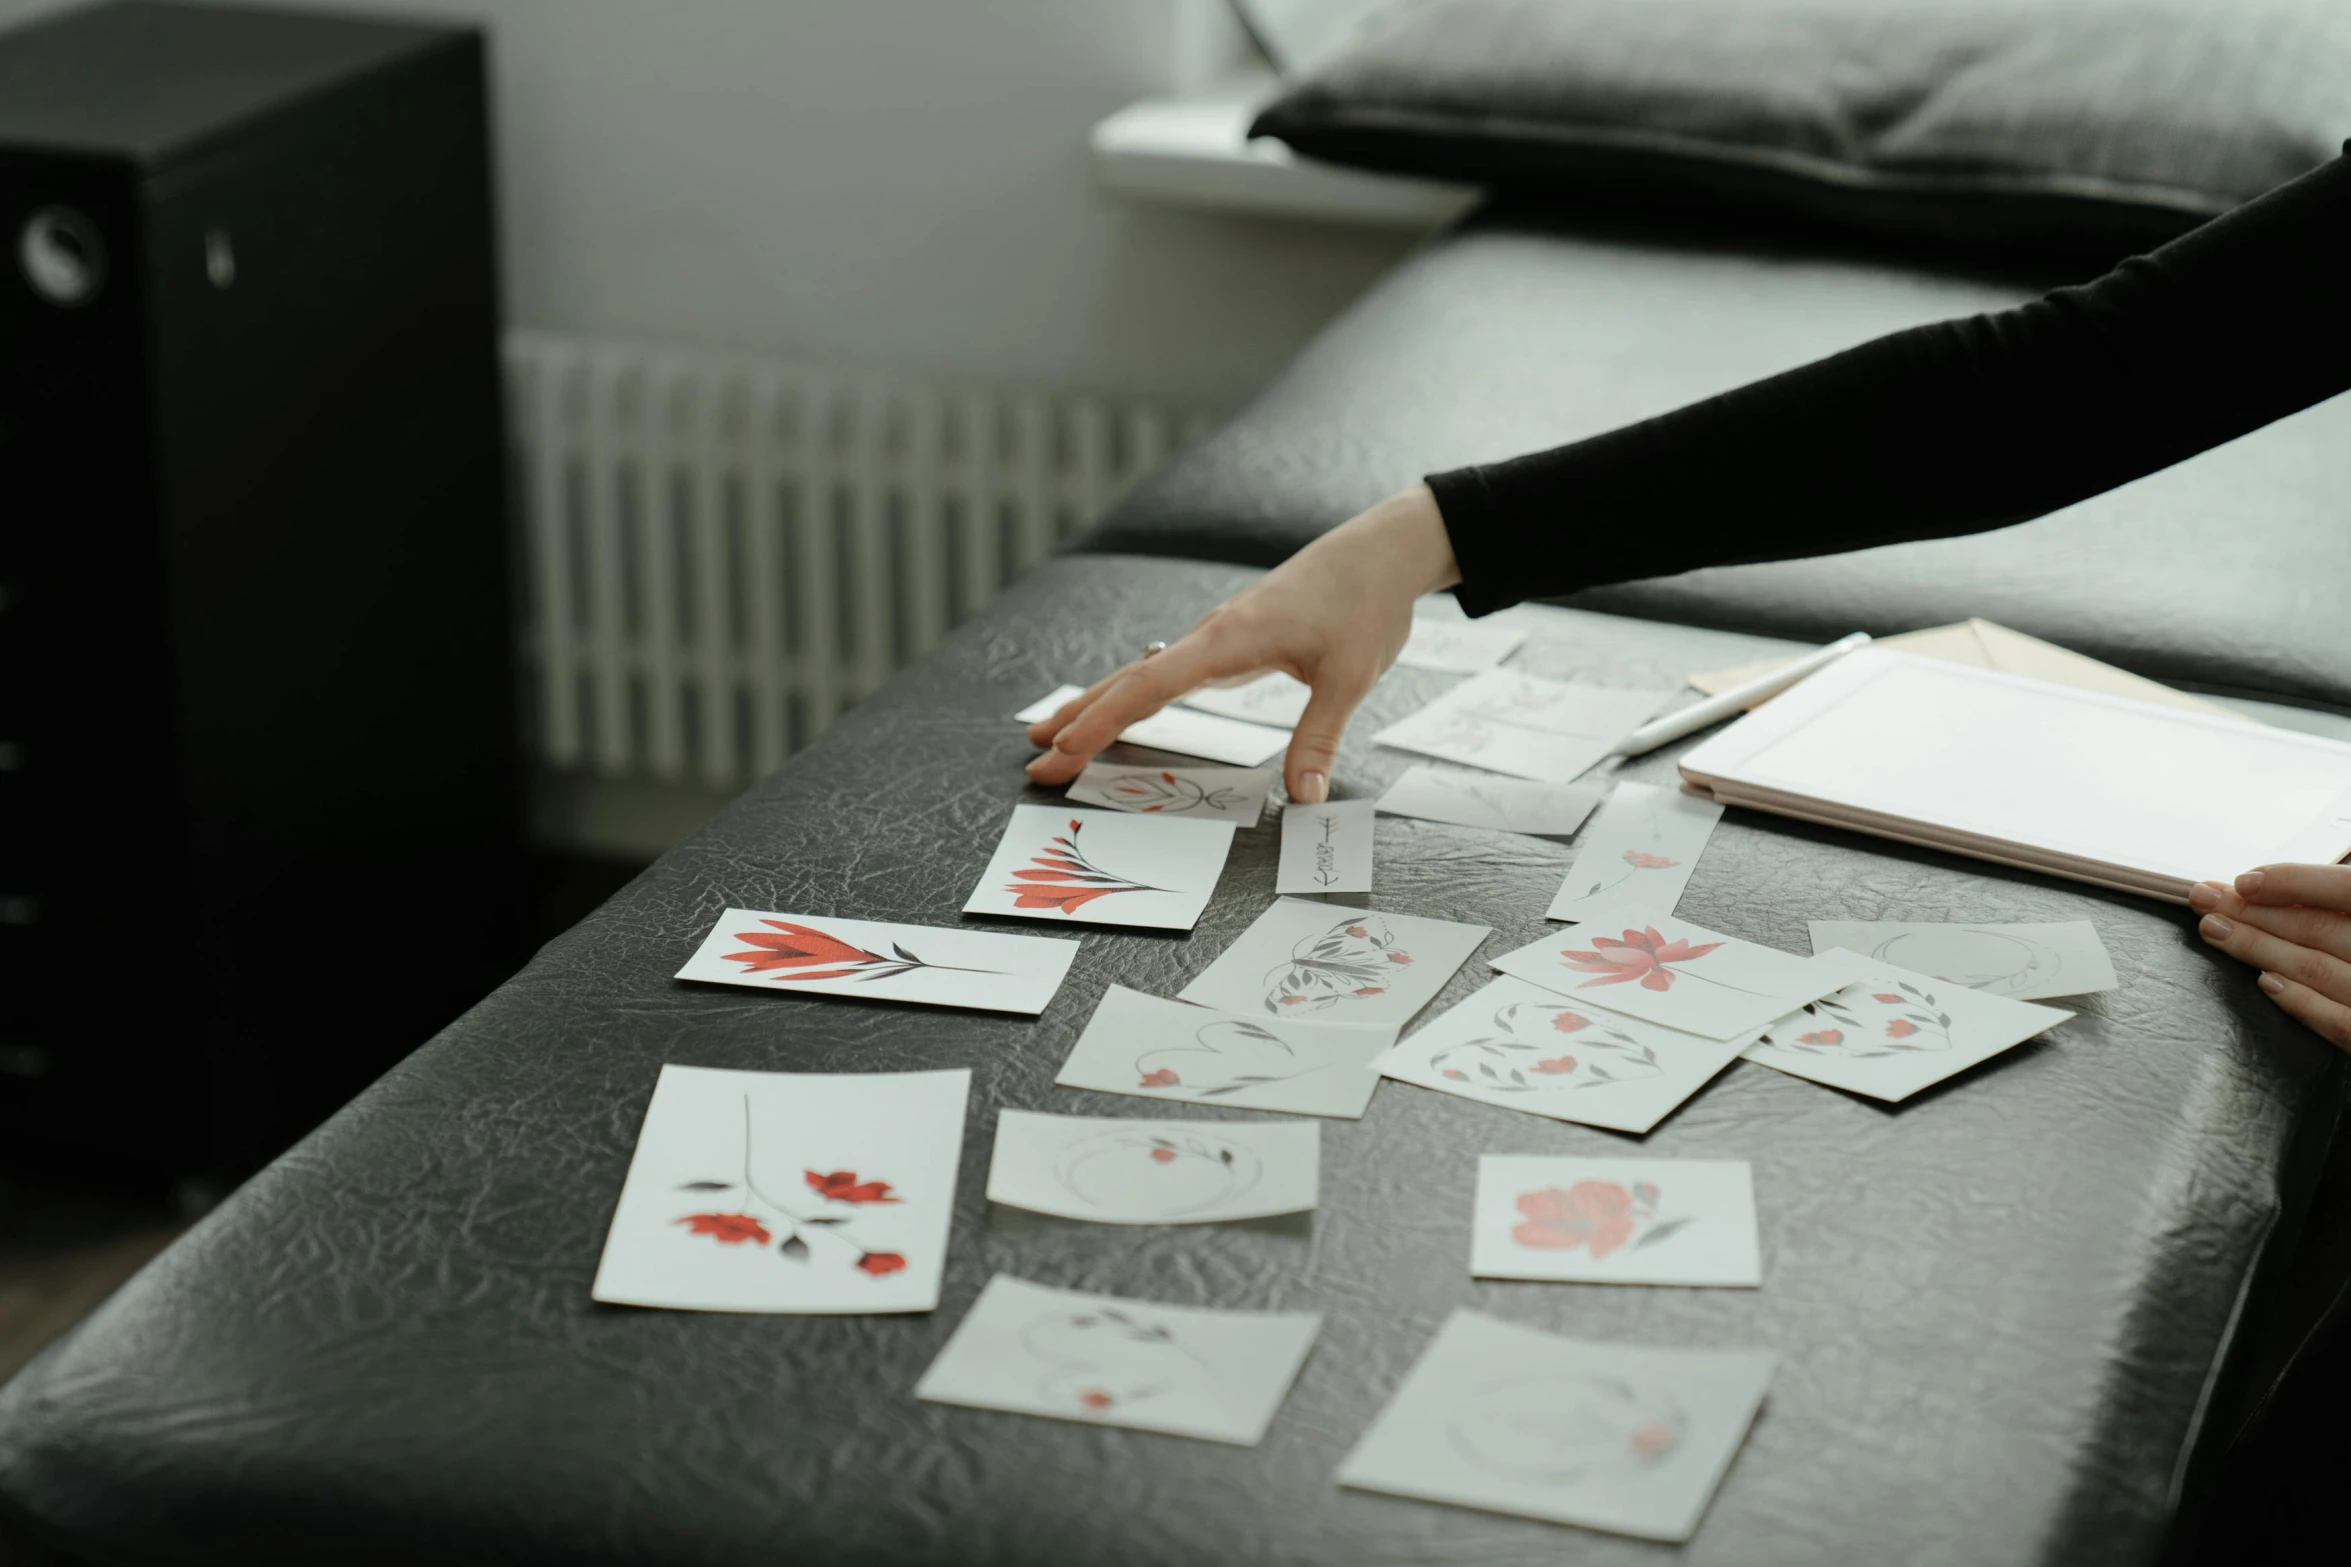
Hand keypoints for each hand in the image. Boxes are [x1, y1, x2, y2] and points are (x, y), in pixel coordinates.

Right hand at [1024, 485, 1461, 802]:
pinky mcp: (1229, 640)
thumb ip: (1320, 736)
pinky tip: (1117, 710)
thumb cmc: (1364, 604)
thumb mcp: (1352, 677)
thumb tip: (1303, 796)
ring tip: (1051, 736)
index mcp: (1228, 640)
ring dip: (1094, 707)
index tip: (1063, 747)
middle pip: (1128, 682)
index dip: (1102, 720)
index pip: (1149, 686)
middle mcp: (1210, 636)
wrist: (1380, 551)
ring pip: (1140, 676)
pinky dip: (1130, 696)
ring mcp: (1215, 637)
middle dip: (1078, 722)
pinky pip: (1165, 672)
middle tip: (1035, 760)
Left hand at [2191, 865, 2350, 1051]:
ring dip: (2259, 948)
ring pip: (2318, 969)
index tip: (2245, 881)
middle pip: (2319, 927)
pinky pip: (2342, 1023)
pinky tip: (2264, 982)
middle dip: (2253, 912)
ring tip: (2216, 932)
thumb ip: (2346, 904)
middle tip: (2206, 900)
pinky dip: (2301, 1001)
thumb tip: (2290, 889)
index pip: (2347, 889)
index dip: (2294, 881)